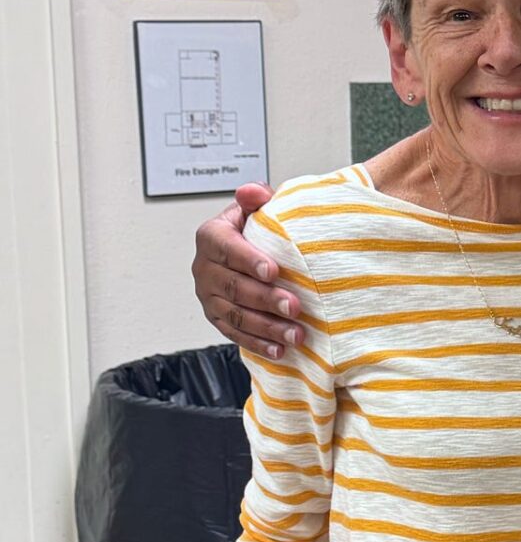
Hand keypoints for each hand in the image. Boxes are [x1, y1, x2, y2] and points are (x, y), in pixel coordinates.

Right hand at [191, 182, 300, 357]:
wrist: (248, 251)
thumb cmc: (256, 230)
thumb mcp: (256, 209)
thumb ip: (257, 199)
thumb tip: (252, 191)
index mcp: (211, 237)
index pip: (226, 248)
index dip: (249, 260)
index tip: (274, 271)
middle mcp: (204, 268)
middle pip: (233, 287)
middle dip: (266, 299)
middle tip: (295, 306)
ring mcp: (208, 296)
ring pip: (236, 315)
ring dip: (267, 327)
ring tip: (296, 333)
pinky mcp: (217, 318)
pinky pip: (235, 334)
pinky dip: (258, 344)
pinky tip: (280, 350)